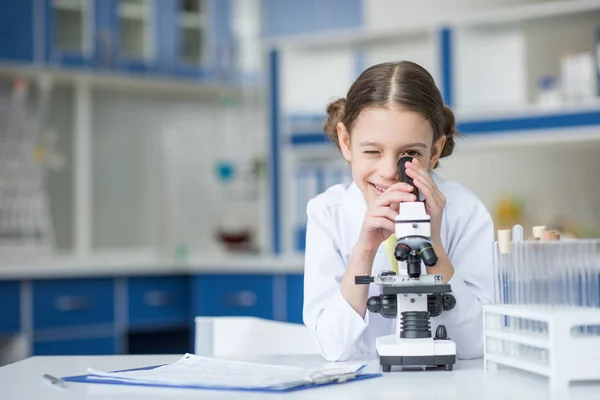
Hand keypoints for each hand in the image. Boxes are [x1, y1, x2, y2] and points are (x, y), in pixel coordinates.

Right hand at [356, 182, 415, 252]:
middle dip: (403, 196)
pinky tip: (396, 229)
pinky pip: (382, 221)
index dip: (401, 186)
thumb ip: (399, 209)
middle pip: (389, 196)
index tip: (411, 188)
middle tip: (413, 198)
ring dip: (397, 217)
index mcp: (382, 201)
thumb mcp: (393, 217)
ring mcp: (371, 213)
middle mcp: (376, 205)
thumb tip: (412, 204)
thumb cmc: (381, 228)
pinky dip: (391, 225)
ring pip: (386, 210)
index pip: (391, 189)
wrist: (370, 241)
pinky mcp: (369, 222)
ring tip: (404, 222)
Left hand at [405, 159, 453, 281]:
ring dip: (418, 175)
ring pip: (428, 184)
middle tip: (407, 162)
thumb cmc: (420, 226)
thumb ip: (412, 198)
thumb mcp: (415, 209)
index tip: (409, 162)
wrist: (426, 241)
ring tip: (409, 168)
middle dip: (417, 169)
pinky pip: (429, 194)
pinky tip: (415, 181)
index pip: (425, 180)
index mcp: (433, 197)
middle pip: (427, 179)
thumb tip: (404, 188)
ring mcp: (438, 202)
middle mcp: (438, 198)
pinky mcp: (436, 208)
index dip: (418, 170)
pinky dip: (422, 186)